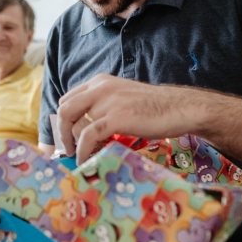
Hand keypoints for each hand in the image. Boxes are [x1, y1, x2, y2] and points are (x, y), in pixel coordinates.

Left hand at [57, 74, 205, 163]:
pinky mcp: (116, 118)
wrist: (180, 108)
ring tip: (80, 156)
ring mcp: (107, 102)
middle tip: (67, 149)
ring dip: (73, 144)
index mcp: (100, 82)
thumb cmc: (154, 107)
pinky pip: (88, 137)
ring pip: (74, 124)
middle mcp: (100, 88)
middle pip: (64, 110)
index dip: (63, 120)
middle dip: (61, 133)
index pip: (68, 99)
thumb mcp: (122, 98)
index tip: (66, 136)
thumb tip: (84, 128)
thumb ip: (103, 106)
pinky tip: (86, 160)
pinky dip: (83, 151)